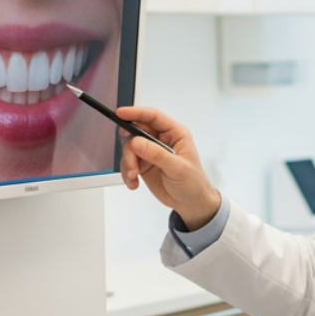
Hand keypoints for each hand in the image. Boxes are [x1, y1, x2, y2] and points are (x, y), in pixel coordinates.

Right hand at [116, 105, 221, 229]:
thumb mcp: (178, 168)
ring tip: (134, 176)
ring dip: (128, 163)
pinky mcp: (144, 164)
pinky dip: (127, 173)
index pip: (153, 117)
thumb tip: (137, 142)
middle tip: (131, 158)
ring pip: (129, 148)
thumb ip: (157, 154)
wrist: (191, 203)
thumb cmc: (194, 183)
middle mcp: (162, 140)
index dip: (136, 113)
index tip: (120, 113)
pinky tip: (134, 182)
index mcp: (175, 134)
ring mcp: (151, 151)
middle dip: (130, 146)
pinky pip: (128, 162)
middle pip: (136, 131)